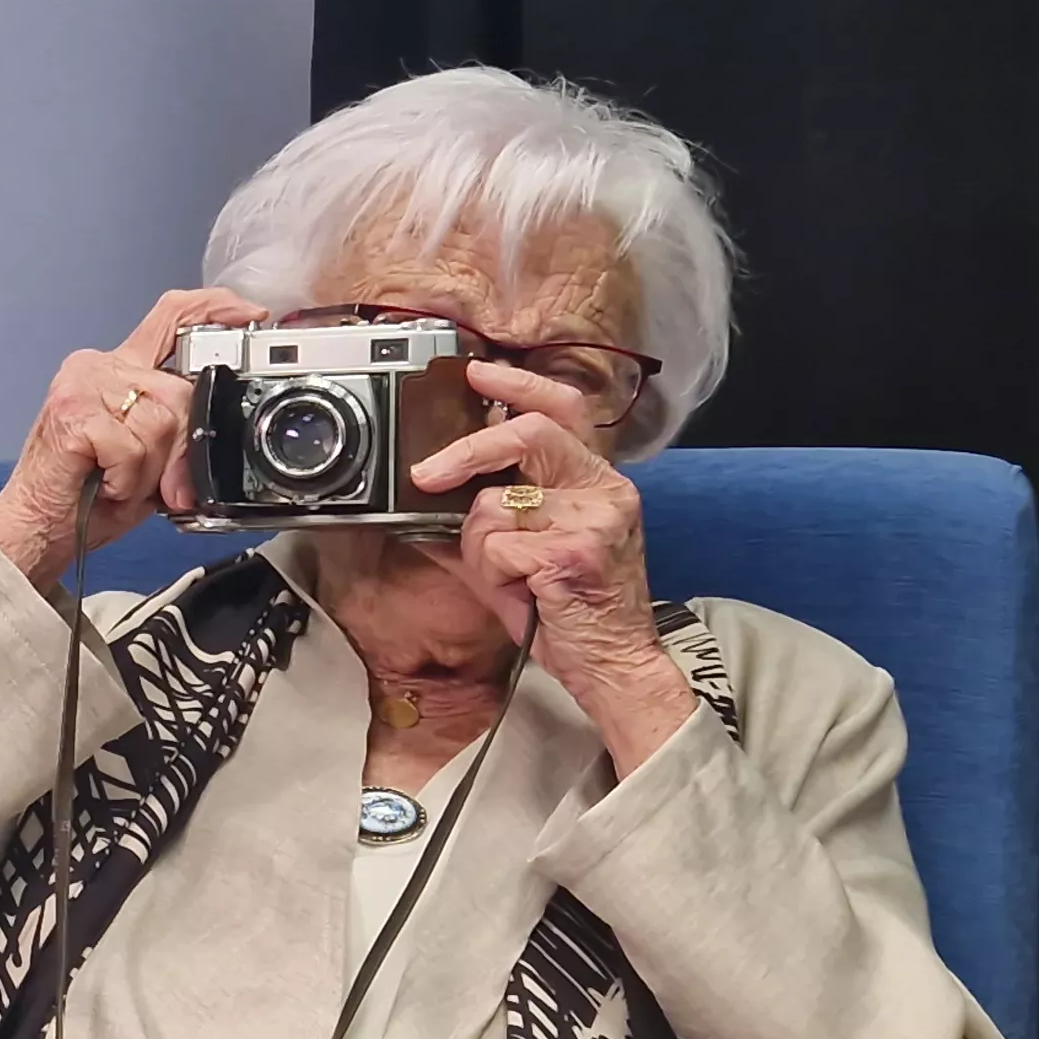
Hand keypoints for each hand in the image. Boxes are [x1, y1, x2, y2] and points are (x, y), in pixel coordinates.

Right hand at [0, 289, 261, 587]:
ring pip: (161, 419)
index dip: (215, 309)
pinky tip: (105, 485)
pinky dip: (128, 479)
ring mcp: (84, 385)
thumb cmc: (86, 495)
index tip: (250, 316)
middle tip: (165, 485)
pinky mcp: (74, 413)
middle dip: (184, 447)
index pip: (172, 318)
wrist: (34, 527)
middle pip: (179, 389)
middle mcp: (99, 366)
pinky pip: (132, 446)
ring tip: (121, 483)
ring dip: (151, 469)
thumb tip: (219, 432)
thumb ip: (180, 432)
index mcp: (118, 368)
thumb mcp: (149, 458)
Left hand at [407, 361, 698, 771]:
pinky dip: (493, 575)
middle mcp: (604, 489)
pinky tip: (525, 594)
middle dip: (467, 450)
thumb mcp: (526, 553)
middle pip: (527, 434)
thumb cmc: (568, 610)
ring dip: (482, 546)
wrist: (613, 664)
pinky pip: (498, 548)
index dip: (518, 385)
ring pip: (497, 503)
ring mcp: (594, 518)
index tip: (475, 374)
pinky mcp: (574, 552)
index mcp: (595, 481)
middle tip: (426, 474)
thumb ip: (489, 517)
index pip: (564, 408)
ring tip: (511, 577)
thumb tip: (425, 492)